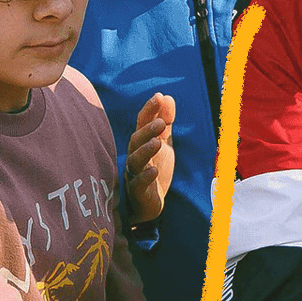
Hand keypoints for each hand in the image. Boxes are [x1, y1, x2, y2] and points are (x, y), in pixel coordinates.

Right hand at [126, 91, 175, 226]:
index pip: (142, 124)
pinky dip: (145, 177)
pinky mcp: (139, 193)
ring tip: (157, 142)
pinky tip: (154, 171)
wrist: (148, 204)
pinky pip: (139, 184)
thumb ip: (164, 123)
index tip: (158, 96)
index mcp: (140, 144)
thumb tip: (167, 96)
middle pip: (136, 141)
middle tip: (161, 122)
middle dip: (147, 130)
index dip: (149, 110)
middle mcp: (134, 157)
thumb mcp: (162, 144)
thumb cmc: (153, 170)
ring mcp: (134, 175)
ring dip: (145, 150)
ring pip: (136, 161)